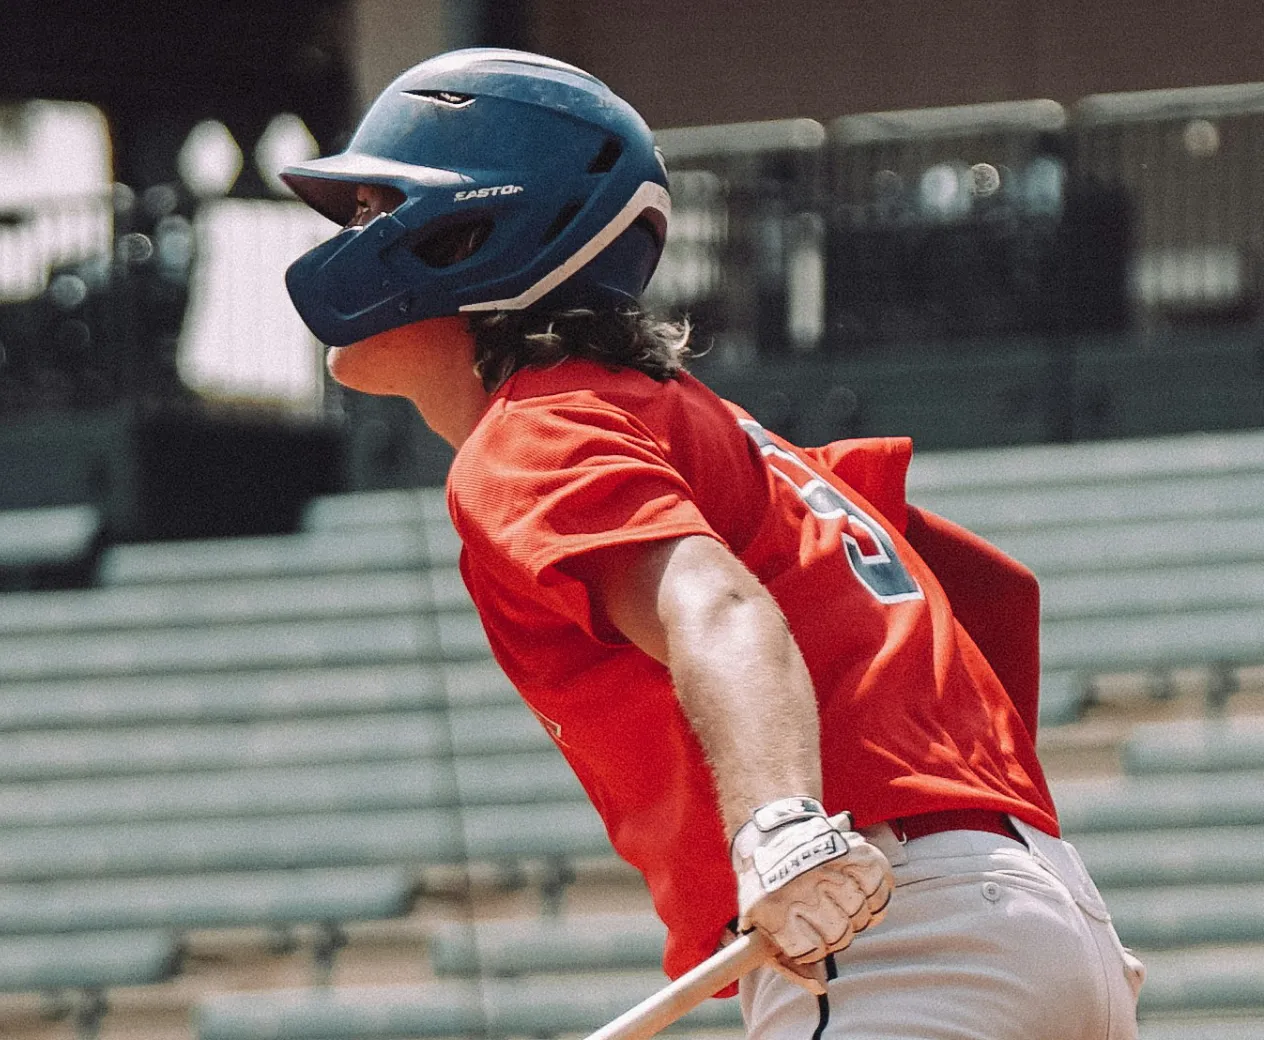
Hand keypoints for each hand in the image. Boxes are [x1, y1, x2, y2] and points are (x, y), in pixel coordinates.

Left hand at [731, 797, 893, 993]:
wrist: (768, 835)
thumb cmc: (768, 892)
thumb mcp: (762, 928)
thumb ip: (789, 964)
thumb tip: (820, 987)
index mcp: (774, 908)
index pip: (812, 949)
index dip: (814, 948)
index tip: (807, 935)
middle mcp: (802, 886)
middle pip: (840, 933)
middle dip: (837, 929)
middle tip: (826, 913)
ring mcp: (827, 866)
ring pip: (860, 910)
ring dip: (855, 909)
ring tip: (838, 895)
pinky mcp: (851, 849)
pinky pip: (880, 881)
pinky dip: (876, 889)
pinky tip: (860, 885)